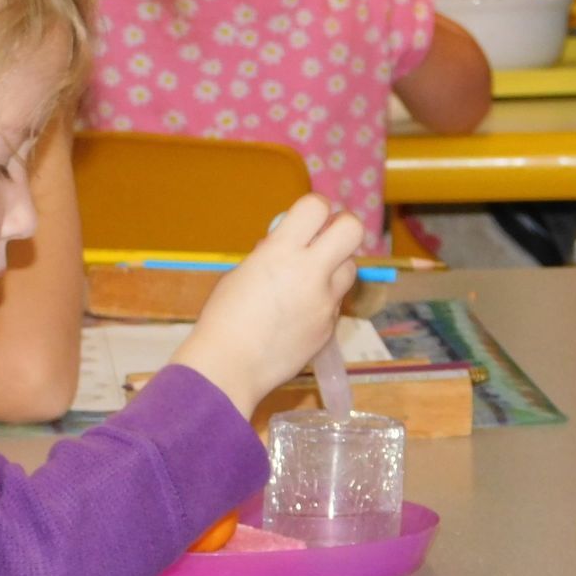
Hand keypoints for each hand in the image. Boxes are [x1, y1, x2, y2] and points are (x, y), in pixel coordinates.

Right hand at [169, 194, 364, 417]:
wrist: (229, 368)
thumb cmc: (222, 320)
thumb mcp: (241, 274)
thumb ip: (271, 256)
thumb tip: (288, 247)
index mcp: (280, 252)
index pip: (317, 207)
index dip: (315, 208)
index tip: (306, 220)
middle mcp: (310, 272)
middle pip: (352, 230)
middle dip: (341, 228)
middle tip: (326, 239)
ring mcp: (325, 302)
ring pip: (350, 268)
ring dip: (334, 267)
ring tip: (309, 282)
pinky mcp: (329, 328)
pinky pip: (335, 303)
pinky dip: (322, 302)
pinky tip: (298, 316)